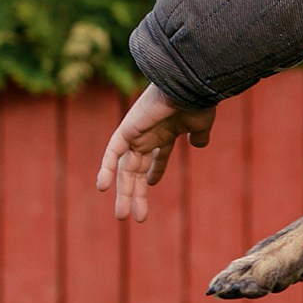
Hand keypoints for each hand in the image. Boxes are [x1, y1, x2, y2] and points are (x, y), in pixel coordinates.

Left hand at [96, 83, 215, 221]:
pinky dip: (105, 169)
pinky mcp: (127, 130)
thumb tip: (199, 145)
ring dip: (124, 192)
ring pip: (125, 169)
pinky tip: (102, 188)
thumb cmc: (197, 101)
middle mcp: (146, 133)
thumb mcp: (200, 125)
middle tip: (134, 216)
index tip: (151, 185)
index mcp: (164, 132)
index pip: (155, 157)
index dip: (153, 172)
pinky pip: (112, 152)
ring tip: (123, 216)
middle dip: (135, 193)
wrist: (189, 85)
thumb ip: (198, 136)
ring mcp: (135, 133)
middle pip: (136, 169)